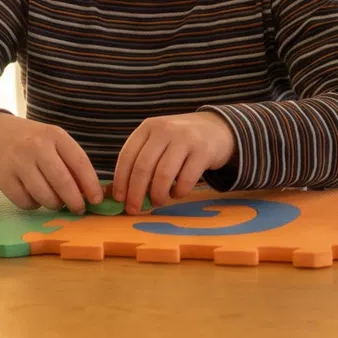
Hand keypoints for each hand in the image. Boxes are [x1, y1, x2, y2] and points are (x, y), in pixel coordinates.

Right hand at [0, 113, 102, 212]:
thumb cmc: (32, 141)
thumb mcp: (53, 142)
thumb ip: (71, 162)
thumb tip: (90, 193)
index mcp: (55, 135)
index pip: (79, 162)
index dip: (91, 184)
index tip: (97, 200)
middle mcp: (36, 146)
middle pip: (62, 182)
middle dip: (74, 201)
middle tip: (79, 209)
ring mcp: (17, 162)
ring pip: (44, 196)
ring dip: (54, 204)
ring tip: (55, 201)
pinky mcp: (2, 178)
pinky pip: (25, 202)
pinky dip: (34, 205)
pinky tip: (34, 196)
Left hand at [112, 111, 237, 212]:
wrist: (217, 128)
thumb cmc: (181, 141)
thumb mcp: (159, 141)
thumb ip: (143, 159)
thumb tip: (122, 194)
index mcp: (149, 127)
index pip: (127, 155)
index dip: (120, 180)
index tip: (119, 199)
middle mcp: (165, 130)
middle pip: (143, 167)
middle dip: (135, 193)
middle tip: (134, 209)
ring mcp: (185, 139)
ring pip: (163, 175)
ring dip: (157, 195)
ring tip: (158, 201)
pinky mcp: (203, 151)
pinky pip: (186, 179)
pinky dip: (178, 192)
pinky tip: (176, 193)